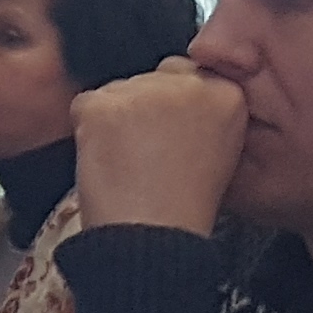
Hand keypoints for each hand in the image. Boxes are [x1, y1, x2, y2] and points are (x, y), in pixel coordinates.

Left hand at [69, 64, 249, 236]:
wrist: (152, 238)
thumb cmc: (184, 209)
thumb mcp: (221, 153)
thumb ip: (204, 114)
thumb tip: (174, 101)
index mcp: (226, 96)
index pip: (187, 74)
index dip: (171, 107)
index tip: (169, 135)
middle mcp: (189, 84)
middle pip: (150, 78)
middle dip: (141, 109)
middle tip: (145, 154)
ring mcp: (144, 91)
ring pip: (117, 91)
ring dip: (113, 120)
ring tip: (127, 163)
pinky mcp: (104, 104)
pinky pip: (85, 105)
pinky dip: (86, 130)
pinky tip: (106, 161)